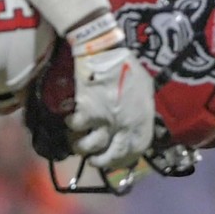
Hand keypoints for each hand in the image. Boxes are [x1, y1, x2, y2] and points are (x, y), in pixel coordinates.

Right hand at [68, 44, 154, 168]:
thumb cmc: (127, 67)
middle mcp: (124, 124)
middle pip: (113, 154)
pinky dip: (71, 125)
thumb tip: (133, 120)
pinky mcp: (86, 113)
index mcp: (142, 118)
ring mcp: (104, 120)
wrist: (104, 52)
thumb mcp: (144, 87)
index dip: (126, 157)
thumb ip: (140, 108)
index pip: (137, 148)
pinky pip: (75, 127)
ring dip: (81, 146)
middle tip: (93, 160)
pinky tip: (70, 119)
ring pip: (90, 146)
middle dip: (101, 161)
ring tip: (77, 142)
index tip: (116, 159)